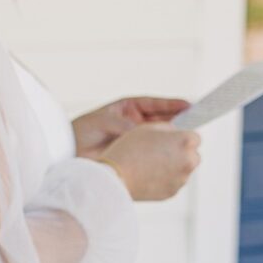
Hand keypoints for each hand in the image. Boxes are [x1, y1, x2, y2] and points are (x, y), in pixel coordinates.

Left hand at [73, 94, 189, 160]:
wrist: (66, 155)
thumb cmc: (79, 133)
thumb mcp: (106, 122)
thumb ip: (129, 126)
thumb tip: (150, 133)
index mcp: (127, 109)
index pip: (155, 105)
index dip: (172, 104)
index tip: (190, 105)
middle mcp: (133, 124)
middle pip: (162, 120)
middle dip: (179, 121)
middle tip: (196, 121)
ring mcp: (135, 141)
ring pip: (159, 138)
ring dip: (172, 138)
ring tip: (188, 138)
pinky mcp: (134, 157)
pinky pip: (152, 155)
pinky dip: (162, 155)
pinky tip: (173, 155)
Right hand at [105, 124, 200, 201]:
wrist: (116, 176)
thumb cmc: (129, 150)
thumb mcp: (148, 127)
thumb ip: (167, 128)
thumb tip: (174, 133)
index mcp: (185, 141)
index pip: (195, 138)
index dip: (182, 138)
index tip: (172, 141)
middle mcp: (189, 161)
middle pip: (193, 155)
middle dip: (181, 154)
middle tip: (161, 153)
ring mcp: (181, 179)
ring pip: (183, 170)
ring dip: (174, 167)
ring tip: (151, 165)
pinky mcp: (172, 192)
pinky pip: (173, 183)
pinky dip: (165, 179)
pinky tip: (149, 175)